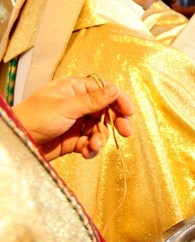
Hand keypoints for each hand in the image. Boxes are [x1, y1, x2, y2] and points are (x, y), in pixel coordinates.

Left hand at [13, 76, 134, 160]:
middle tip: (126, 132)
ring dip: (100, 138)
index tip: (129, 112)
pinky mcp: (73, 140)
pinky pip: (90, 142)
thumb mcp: (66, 107)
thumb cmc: (35, 117)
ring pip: (99, 129)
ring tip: (93, 146)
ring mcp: (76, 122)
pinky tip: (87, 152)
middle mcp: (78, 104)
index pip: (104, 90)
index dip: (118, 100)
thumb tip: (116, 89)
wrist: (18, 142)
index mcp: (75, 89)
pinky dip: (91, 148)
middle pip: (106, 110)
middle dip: (115, 122)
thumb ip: (93, 100)